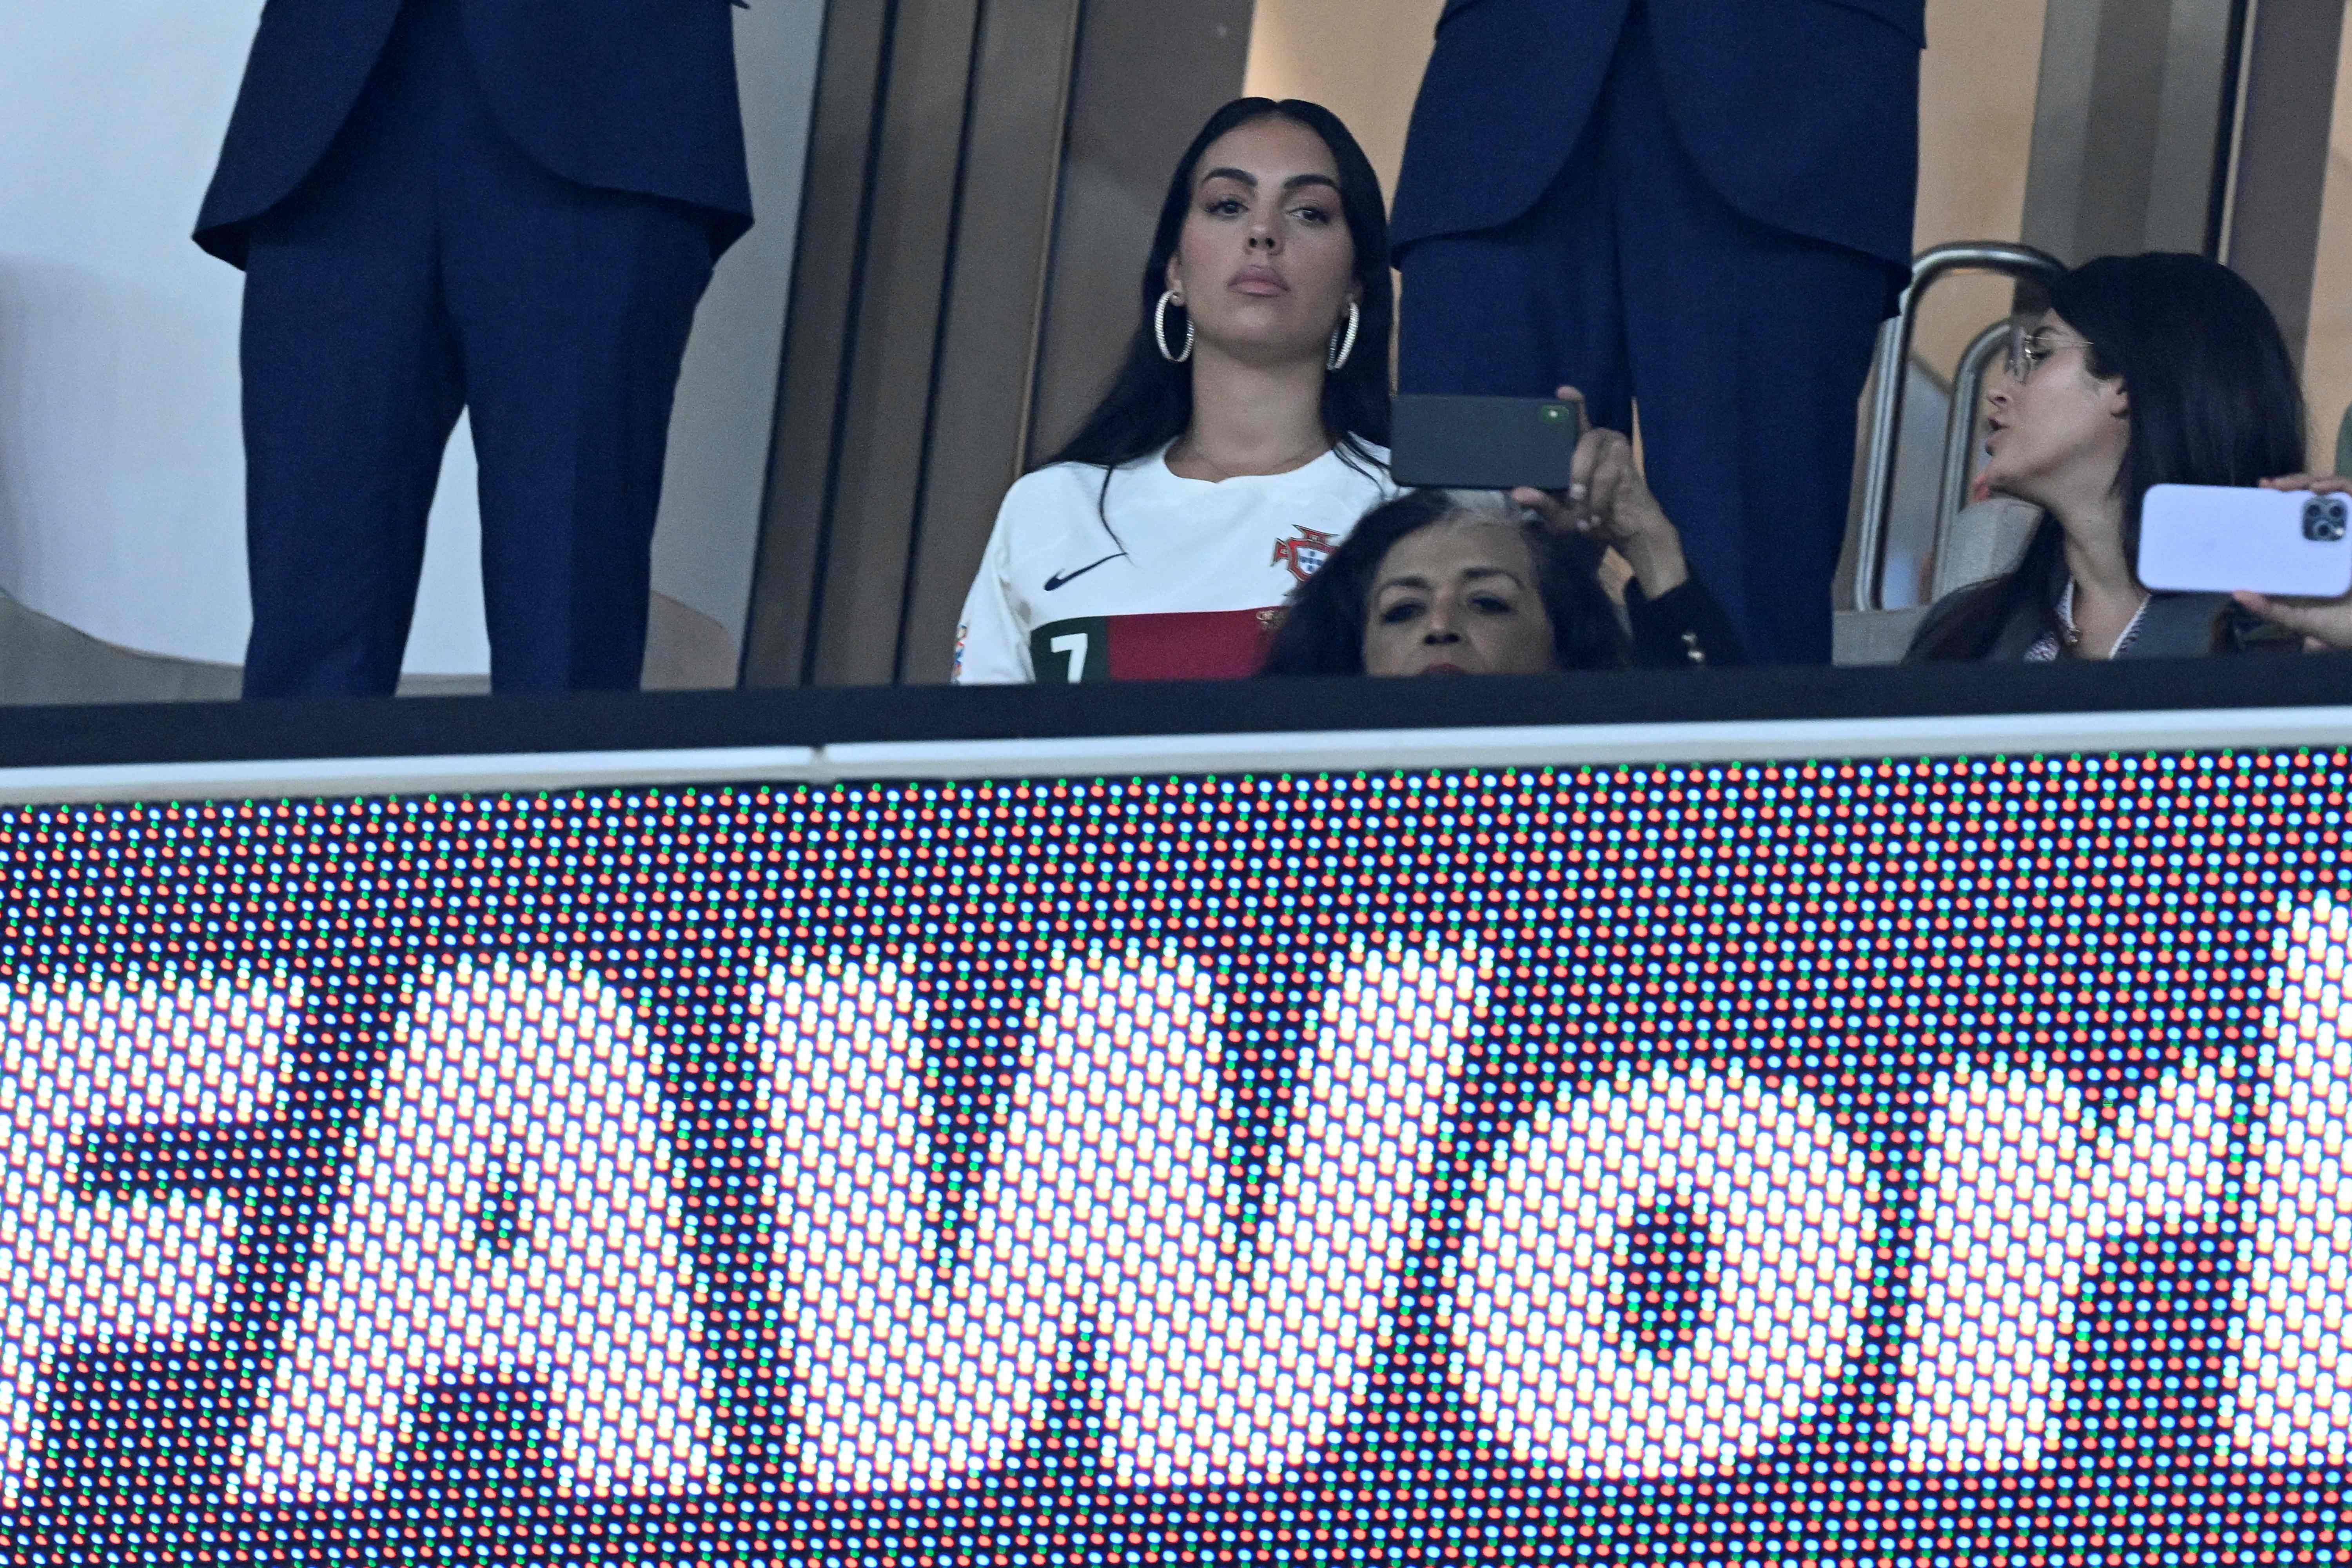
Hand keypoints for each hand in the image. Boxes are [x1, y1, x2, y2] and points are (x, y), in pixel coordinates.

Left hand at [1510, 386, 1688, 597]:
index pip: (1575, 417)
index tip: (1562, 392)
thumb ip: (1540, 503)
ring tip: (1587, 514)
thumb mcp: (1559, 516)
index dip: (1572, 402)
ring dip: (1589, 492)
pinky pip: (1608, 476)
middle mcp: (1596, 440)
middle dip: (1576, 474)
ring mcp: (1614, 447)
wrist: (1627, 530)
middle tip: (1574, 497)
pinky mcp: (1629, 460)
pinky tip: (1598, 516)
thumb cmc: (1589, 517)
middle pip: (1581, 442)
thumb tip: (1517, 493)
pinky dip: (1600, 500)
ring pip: (1594, 463)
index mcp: (1575, 447)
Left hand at [2234, 475, 2351, 650]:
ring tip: (2287, 485)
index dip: (2276, 507)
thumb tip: (2238, 593)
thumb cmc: (2342, 627)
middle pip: (2310, 502)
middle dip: (2290, 486)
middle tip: (2268, 486)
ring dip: (2309, 481)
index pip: (2292, 523)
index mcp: (2312, 556)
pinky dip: (2340, 486)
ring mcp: (2351, 532)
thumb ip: (2271, 608)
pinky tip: (2321, 489)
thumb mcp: (2301, 620)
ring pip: (2332, 494)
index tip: (2255, 498)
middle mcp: (2332, 540)